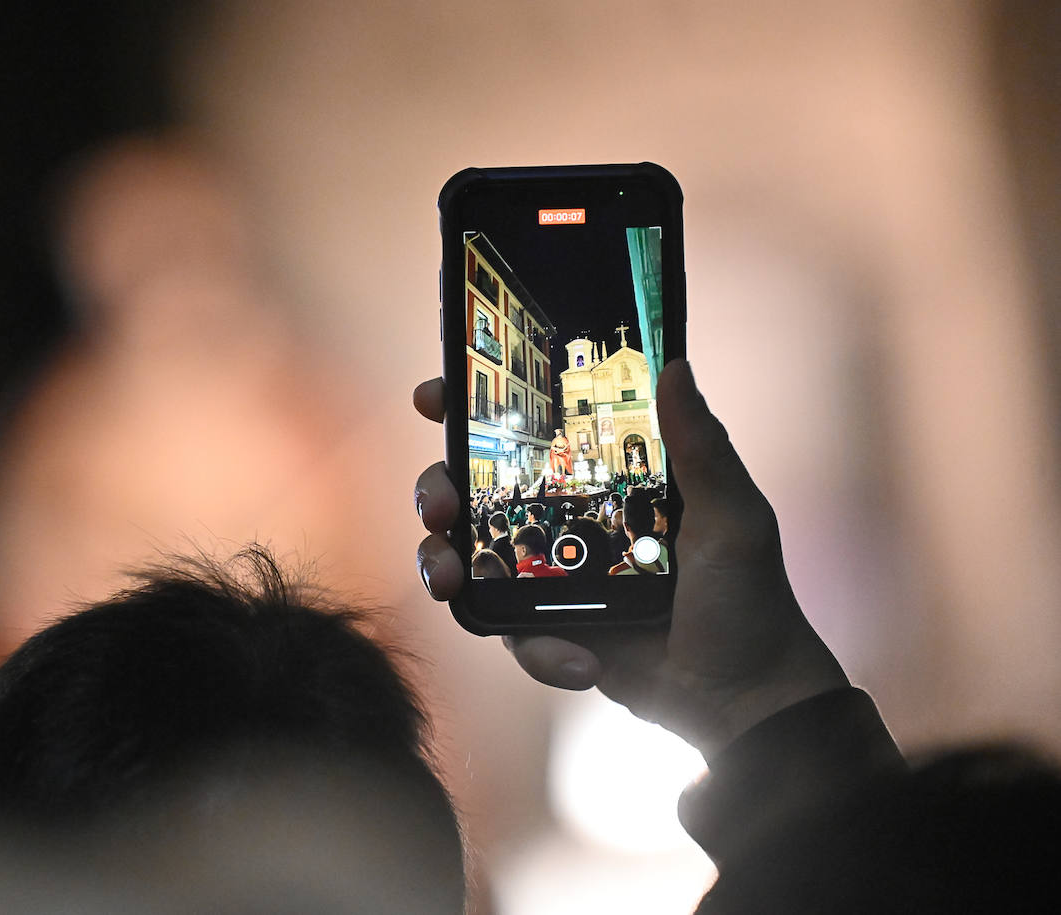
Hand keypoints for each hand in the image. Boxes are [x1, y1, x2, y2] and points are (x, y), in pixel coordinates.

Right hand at [414, 361, 848, 758]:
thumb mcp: (732, 517)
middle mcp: (565, 519)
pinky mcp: (546, 630)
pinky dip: (538, 649)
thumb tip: (675, 366)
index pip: (527, 429)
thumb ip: (701, 447)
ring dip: (443, 564)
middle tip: (440, 505)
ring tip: (451, 581)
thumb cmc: (748, 599)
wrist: (744, 700)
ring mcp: (548, 576)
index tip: (435, 397)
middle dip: (435, 490)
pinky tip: (583, 662)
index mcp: (601, 479)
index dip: (471, 410)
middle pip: (472, 490)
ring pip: (466, 557)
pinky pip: (507, 631)